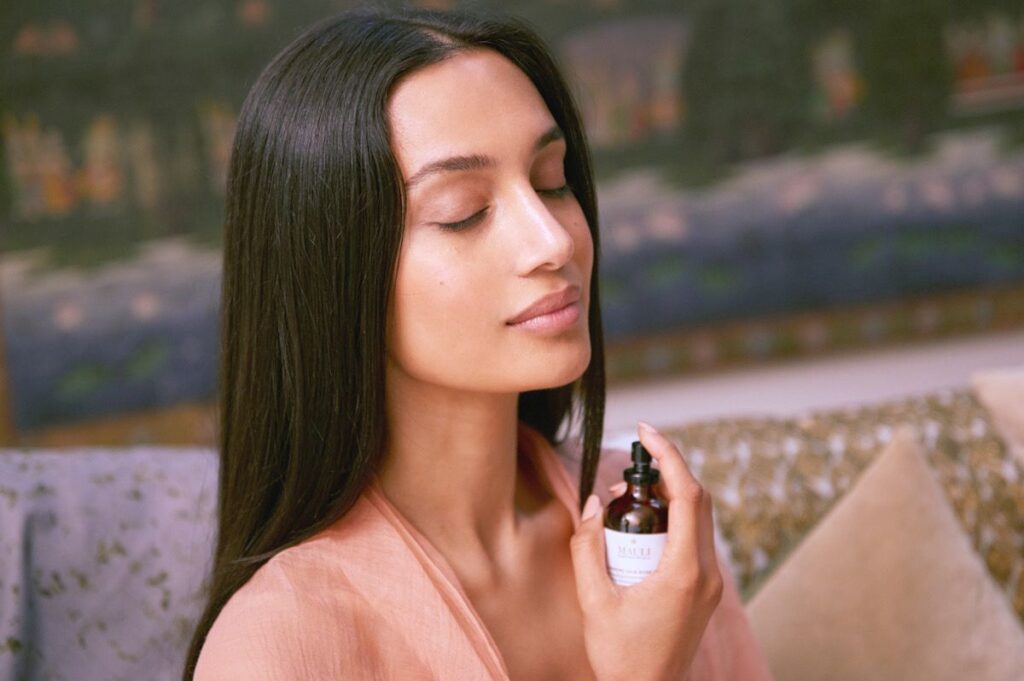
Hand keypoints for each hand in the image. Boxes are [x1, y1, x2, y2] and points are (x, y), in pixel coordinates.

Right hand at [569, 421, 723, 680]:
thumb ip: (588, 547)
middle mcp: (706, 573)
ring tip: (628, 497)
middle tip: (633, 460)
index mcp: (684, 572)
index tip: (647, 432)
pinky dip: (673, 518)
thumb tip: (594, 505)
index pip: (687, 495)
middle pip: (699, 500)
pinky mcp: (704, 589)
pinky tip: (643, 523)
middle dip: (667, 471)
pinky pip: (695, 538)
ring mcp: (711, 582)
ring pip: (699, 518)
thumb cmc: (621, 655)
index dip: (669, 456)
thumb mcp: (593, 599)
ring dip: (669, 495)